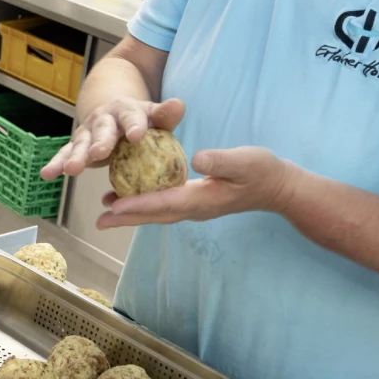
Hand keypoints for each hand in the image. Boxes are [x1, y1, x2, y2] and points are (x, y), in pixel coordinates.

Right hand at [41, 98, 184, 179]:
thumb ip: (166, 115)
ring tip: (71, 169)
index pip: (132, 116)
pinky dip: (56, 163)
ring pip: (82, 143)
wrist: (113, 108)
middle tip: (98, 153)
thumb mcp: (154, 115)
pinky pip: (66, 154)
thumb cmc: (140, 119)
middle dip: (100, 141)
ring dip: (76, 156)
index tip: (136, 135)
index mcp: (128, 111)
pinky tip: (47, 174)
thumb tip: (179, 104)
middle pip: (103, 129)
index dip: (134, 124)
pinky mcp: (78, 144)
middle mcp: (105, 119)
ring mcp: (89, 131)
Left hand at [95, 147, 302, 228]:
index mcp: (202, 200)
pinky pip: (165, 205)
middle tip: (99, 220)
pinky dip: (146, 203)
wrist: (278, 187)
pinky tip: (133, 195)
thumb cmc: (262, 171)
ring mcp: (195, 207)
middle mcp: (195, 208)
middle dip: (126, 217)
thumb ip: (221, 161)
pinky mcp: (196, 201)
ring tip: (107, 210)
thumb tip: (195, 158)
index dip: (138, 205)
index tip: (114, 206)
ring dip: (132, 213)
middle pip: (154, 215)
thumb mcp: (244, 161)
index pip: (164, 203)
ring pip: (157, 213)